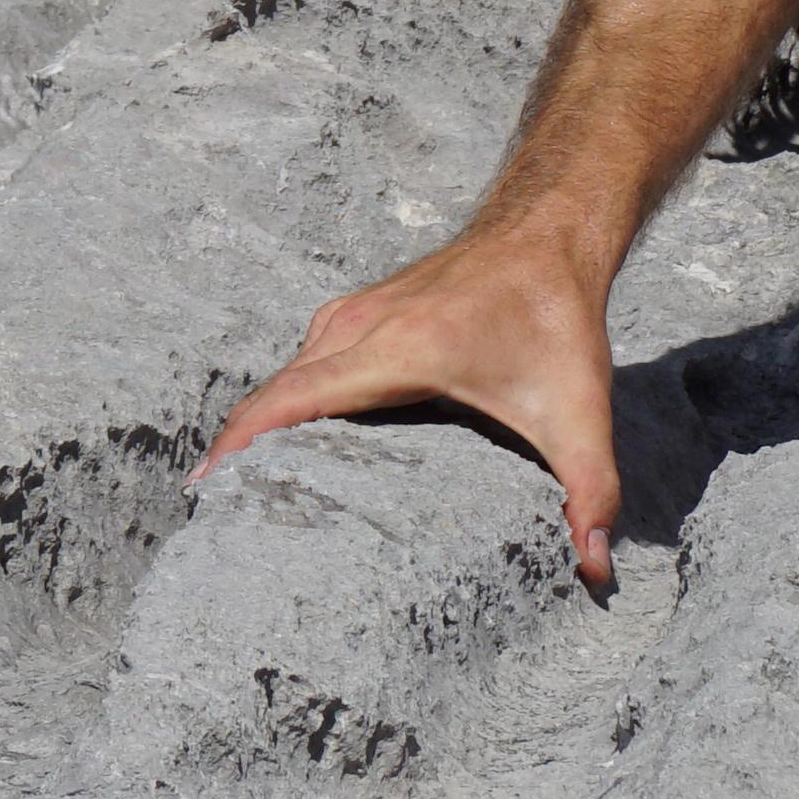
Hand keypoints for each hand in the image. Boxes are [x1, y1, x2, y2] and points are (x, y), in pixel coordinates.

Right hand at [203, 224, 627, 592]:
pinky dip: (284, 404)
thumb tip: (593, 566)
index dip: (241, 446)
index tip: (205, 493)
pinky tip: (290, 448)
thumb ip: (590, 489)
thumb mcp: (579, 409)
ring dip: (260, 429)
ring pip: (286, 379)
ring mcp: (350, 314)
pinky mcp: (354, 314)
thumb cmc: (555, 316)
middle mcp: (357, 326)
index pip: (292, 400)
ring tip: (243, 496)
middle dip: (238, 455)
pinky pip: (302, 363)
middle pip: (274, 395)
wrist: (546, 232)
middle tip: (218, 522)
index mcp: (396, 349)